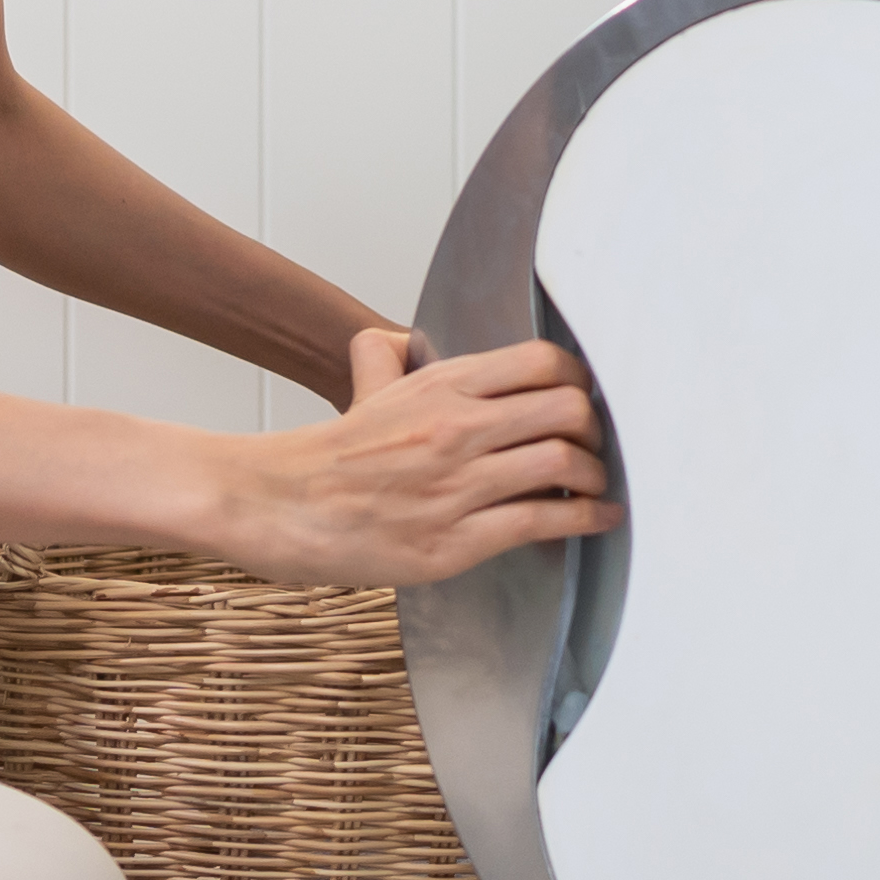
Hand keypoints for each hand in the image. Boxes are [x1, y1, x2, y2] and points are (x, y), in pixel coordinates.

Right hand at [207, 328, 616, 590]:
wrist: (281, 505)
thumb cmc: (330, 455)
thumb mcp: (365, 387)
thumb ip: (386, 355)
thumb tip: (395, 338)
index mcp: (441, 386)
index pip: (543, 363)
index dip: (579, 382)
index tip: (586, 400)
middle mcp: (456, 429)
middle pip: (567, 410)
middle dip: (595, 430)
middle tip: (597, 445)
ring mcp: (457, 486)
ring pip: (562, 464)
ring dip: (594, 477)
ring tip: (596, 486)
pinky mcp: (455, 541)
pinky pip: (540, 522)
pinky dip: (584, 521)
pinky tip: (597, 520)